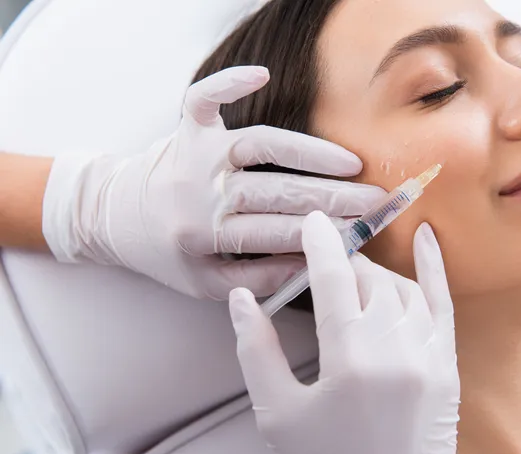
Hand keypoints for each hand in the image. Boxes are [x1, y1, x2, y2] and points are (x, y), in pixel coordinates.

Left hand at [42, 66, 384, 298]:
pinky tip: (262, 75)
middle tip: (376, 201)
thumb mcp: (208, 284)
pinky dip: (229, 83)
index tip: (361, 233)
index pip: (277, 234)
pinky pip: (205, 98)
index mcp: (205, 235)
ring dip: (308, 152)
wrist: (116, 218)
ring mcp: (197, 155)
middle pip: (279, 192)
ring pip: (260, 146)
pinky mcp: (189, 129)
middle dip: (333, 199)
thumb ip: (258, 278)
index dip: (322, 234)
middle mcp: (202, 192)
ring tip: (350, 163)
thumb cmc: (167, 255)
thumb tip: (309, 263)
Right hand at [229, 211, 459, 453]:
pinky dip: (434, 269)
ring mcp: (429, 355)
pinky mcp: (447, 366)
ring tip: (353, 278)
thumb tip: (240, 298)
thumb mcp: (278, 413)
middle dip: (344, 265)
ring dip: (375, 275)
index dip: (320, 244)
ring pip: (402, 288)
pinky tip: (427, 237)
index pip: (333, 279)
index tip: (313, 221)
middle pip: (368, 279)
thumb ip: (256, 351)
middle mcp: (396, 348)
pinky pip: (445, 305)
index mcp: (350, 358)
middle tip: (324, 266)